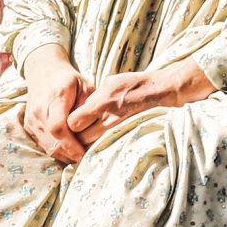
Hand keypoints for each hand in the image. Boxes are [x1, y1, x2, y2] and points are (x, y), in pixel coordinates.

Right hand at [17, 46, 89, 164]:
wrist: (44, 72)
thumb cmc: (69, 79)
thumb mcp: (85, 85)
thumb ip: (88, 106)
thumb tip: (92, 129)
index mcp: (55, 98)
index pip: (58, 127)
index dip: (70, 145)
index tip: (84, 154)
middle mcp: (39, 110)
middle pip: (52, 141)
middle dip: (69, 154)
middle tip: (86, 158)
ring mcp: (31, 118)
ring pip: (47, 146)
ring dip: (63, 155)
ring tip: (78, 155)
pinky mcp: (28, 124)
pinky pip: (42, 144)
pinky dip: (55, 150)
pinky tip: (68, 149)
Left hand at [63, 59, 209, 152]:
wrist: (157, 91)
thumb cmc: (132, 83)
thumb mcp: (109, 82)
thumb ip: (94, 96)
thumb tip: (81, 104)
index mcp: (99, 102)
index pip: (73, 122)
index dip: (69, 124)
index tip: (71, 122)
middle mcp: (106, 117)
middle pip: (80, 137)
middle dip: (75, 138)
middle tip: (76, 135)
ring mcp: (116, 127)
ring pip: (92, 144)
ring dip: (87, 143)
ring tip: (86, 139)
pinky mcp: (125, 133)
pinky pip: (106, 144)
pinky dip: (100, 145)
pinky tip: (100, 142)